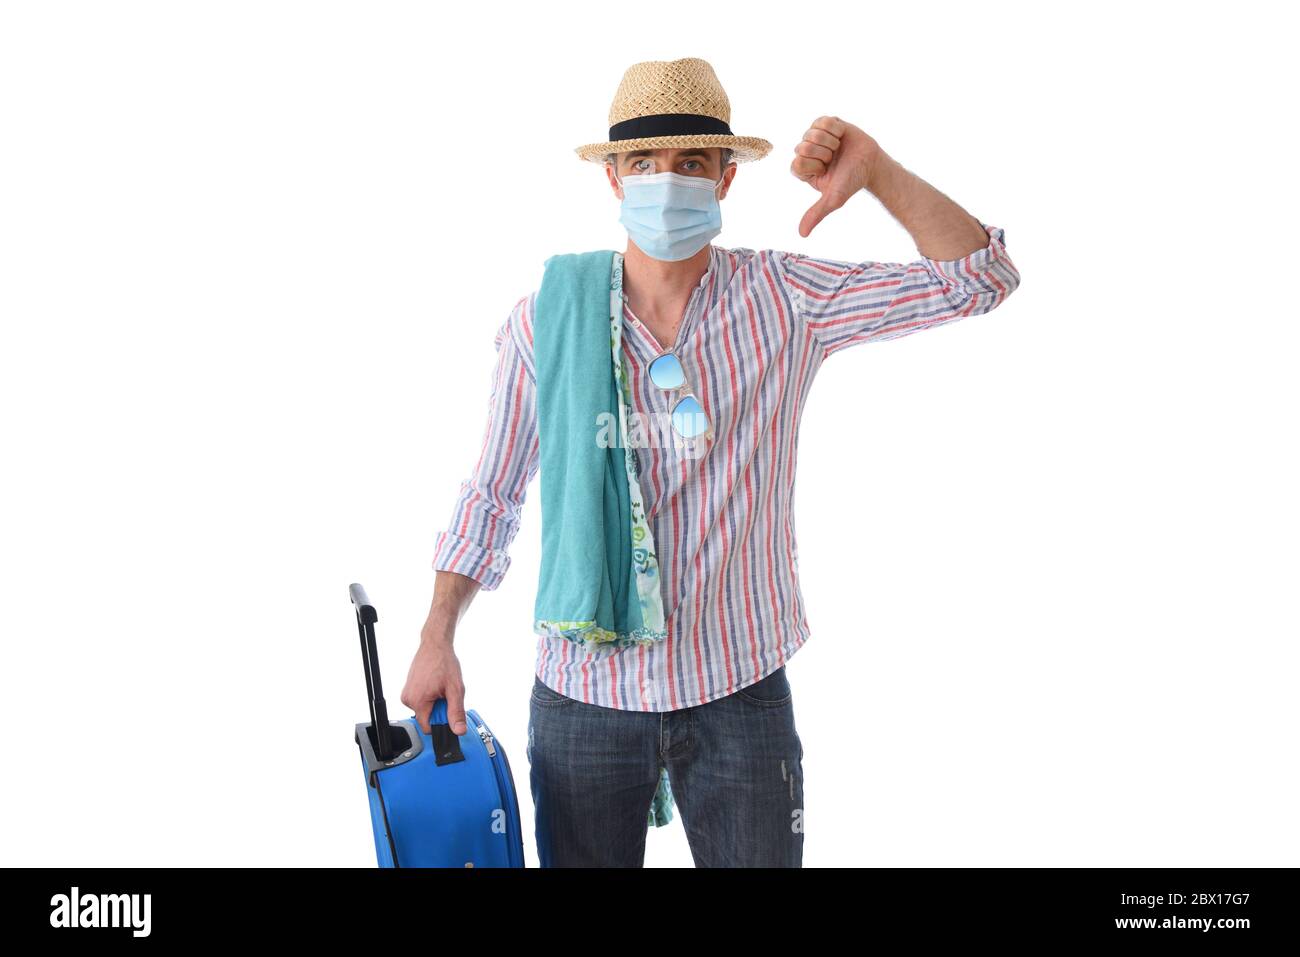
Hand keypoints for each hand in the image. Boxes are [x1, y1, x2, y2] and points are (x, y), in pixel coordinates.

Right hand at [400, 628, 466, 735]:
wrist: (435, 645)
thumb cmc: (444, 662)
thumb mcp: (455, 689)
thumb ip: (456, 712)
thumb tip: (459, 730)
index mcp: (418, 701)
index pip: (428, 728)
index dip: (442, 723)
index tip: (449, 711)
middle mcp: (408, 699)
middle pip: (427, 718)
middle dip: (440, 710)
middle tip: (446, 694)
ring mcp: (407, 694)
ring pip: (425, 709)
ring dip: (436, 702)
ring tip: (440, 687)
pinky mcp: (408, 690)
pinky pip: (421, 701)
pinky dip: (430, 696)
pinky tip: (435, 684)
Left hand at [790, 116, 883, 237]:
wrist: (871, 164)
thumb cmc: (852, 182)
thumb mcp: (834, 199)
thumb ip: (816, 213)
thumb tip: (802, 234)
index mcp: (803, 169)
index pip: (798, 162)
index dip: (816, 166)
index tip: (827, 170)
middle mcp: (806, 153)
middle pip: (803, 146)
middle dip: (824, 153)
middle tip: (834, 159)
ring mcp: (814, 136)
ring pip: (813, 132)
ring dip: (831, 142)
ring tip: (838, 148)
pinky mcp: (825, 123)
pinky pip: (823, 121)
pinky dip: (836, 129)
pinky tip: (841, 136)